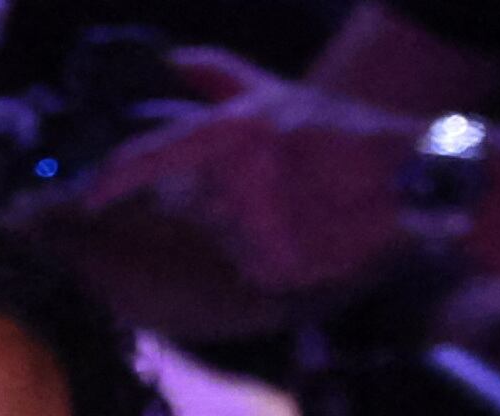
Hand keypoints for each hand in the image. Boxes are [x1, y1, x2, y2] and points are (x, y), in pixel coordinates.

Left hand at [76, 49, 421, 295]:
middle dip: (218, 200)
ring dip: (251, 227)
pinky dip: (277, 255)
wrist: (412, 182)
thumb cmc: (345, 135)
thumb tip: (174, 60)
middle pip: (192, 205)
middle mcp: (233, 186)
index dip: (111, 180)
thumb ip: (220, 77)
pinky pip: (256, 267)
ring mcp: (253, 232)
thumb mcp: (279, 93)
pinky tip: (313, 234)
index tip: (87, 198)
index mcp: (230, 136)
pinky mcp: (276, 271)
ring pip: (225, 237)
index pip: (149, 158)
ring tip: (303, 206)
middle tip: (274, 187)